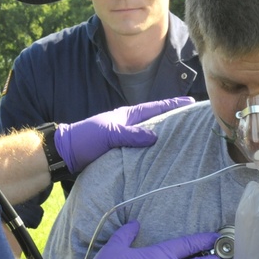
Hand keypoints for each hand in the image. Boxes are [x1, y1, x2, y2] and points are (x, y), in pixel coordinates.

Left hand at [53, 96, 195, 172]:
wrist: (65, 153)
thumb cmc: (85, 138)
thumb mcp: (109, 133)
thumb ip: (131, 134)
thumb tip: (156, 135)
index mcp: (127, 116)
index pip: (154, 108)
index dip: (172, 105)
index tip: (190, 102)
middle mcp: (129, 126)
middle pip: (156, 121)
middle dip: (173, 119)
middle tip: (193, 120)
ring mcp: (125, 139)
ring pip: (150, 136)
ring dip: (165, 136)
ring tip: (184, 138)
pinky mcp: (121, 153)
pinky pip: (143, 150)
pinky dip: (154, 151)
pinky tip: (163, 157)